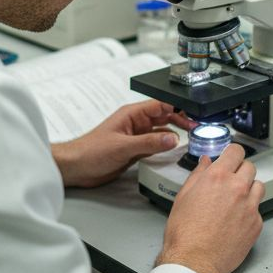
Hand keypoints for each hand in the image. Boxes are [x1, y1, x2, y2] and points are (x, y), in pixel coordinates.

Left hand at [51, 100, 193, 188]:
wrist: (76, 168)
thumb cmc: (90, 151)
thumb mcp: (123, 146)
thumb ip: (149, 142)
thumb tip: (172, 138)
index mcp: (131, 114)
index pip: (159, 105)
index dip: (177, 107)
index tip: (192, 114)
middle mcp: (135, 123)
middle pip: (163, 116)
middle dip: (180, 120)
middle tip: (195, 127)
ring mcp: (135, 136)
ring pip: (160, 130)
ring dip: (173, 133)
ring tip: (189, 137)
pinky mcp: (134, 149)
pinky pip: (154, 144)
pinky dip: (164, 146)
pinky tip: (172, 150)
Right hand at [156, 144, 263, 272]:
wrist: (194, 261)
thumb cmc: (185, 233)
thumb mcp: (183, 197)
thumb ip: (198, 175)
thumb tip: (206, 163)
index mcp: (218, 177)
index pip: (236, 151)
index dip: (232, 154)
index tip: (231, 158)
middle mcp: (237, 188)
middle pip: (250, 167)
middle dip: (240, 172)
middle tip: (230, 182)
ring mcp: (250, 206)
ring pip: (259, 186)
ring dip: (249, 189)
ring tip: (235, 201)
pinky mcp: (256, 224)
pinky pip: (258, 210)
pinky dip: (249, 211)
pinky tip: (236, 220)